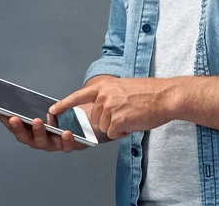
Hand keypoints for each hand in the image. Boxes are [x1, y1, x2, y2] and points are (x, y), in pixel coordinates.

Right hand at [0, 110, 88, 152]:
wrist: (86, 123)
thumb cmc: (61, 115)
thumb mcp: (47, 107)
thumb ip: (33, 104)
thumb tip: (12, 94)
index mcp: (33, 133)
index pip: (17, 128)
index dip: (7, 121)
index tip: (0, 111)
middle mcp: (41, 141)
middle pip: (27, 138)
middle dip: (20, 128)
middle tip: (15, 118)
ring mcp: (55, 145)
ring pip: (45, 142)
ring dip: (40, 132)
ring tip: (38, 121)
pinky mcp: (71, 145)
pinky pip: (68, 146)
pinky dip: (66, 140)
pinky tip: (66, 132)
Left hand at [49, 77, 175, 139]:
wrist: (165, 96)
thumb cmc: (149, 93)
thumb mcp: (124, 87)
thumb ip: (109, 96)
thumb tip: (100, 109)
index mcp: (105, 85)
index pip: (79, 95)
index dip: (65, 104)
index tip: (53, 110)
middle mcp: (104, 95)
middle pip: (96, 119)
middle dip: (109, 121)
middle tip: (128, 112)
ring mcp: (109, 107)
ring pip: (105, 128)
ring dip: (118, 126)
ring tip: (133, 115)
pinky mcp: (117, 120)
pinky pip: (114, 134)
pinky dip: (124, 132)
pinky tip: (134, 121)